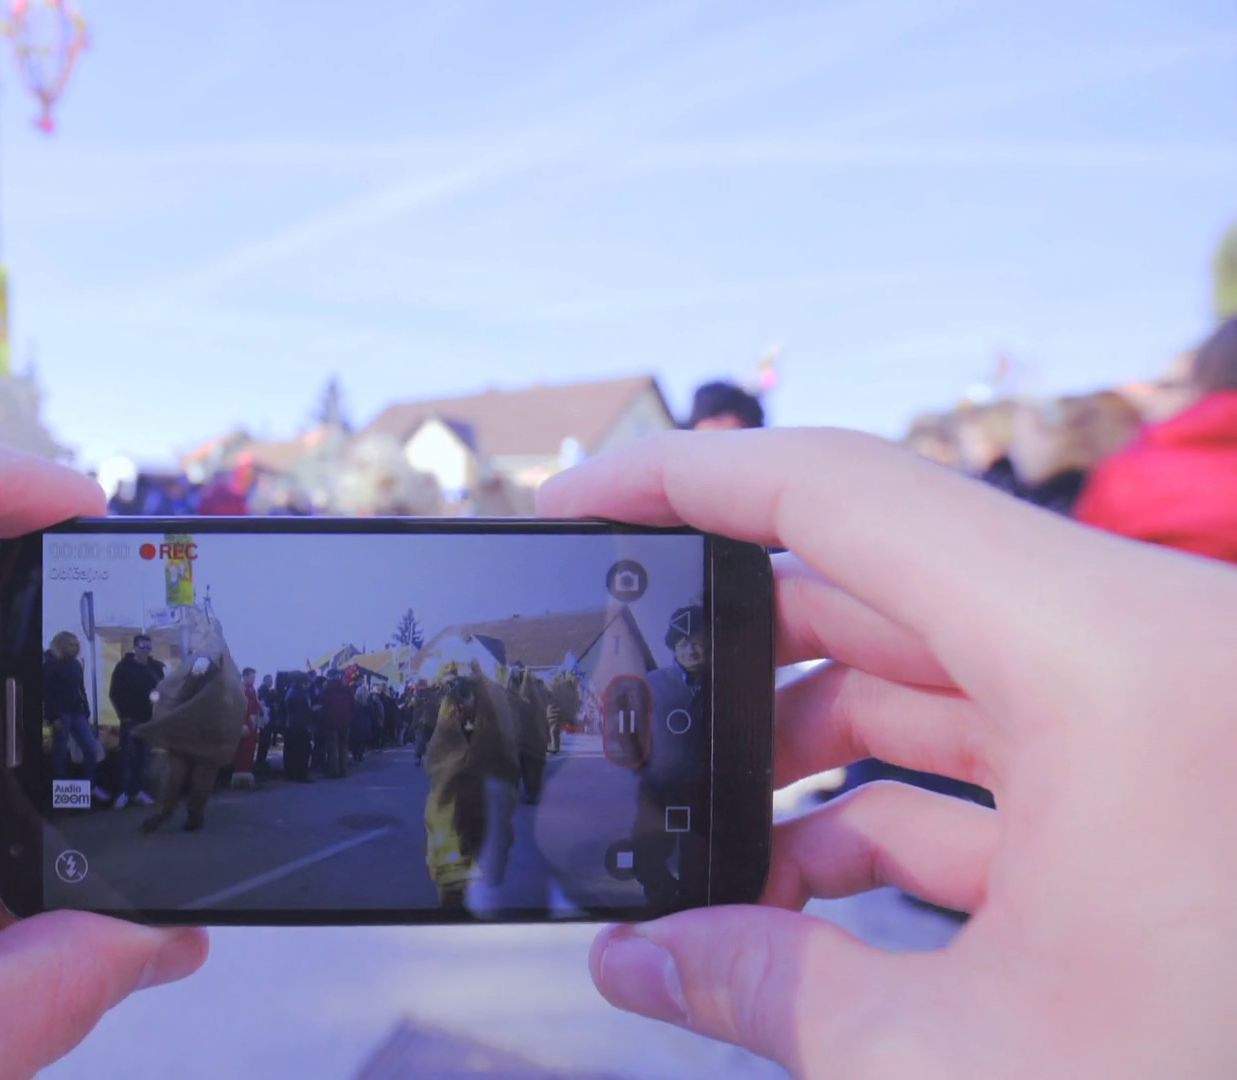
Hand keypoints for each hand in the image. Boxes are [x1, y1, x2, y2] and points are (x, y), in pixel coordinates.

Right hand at [540, 429, 1236, 1077]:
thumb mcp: (965, 1067)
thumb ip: (767, 994)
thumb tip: (635, 966)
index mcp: (1112, 661)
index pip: (845, 494)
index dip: (687, 482)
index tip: (580, 501)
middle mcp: (1154, 651)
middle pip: (888, 583)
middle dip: (741, 650)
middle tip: (622, 700)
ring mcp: (1177, 717)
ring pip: (949, 672)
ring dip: (817, 747)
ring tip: (705, 832)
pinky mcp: (1187, 788)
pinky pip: (1015, 752)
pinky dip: (906, 805)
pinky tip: (812, 887)